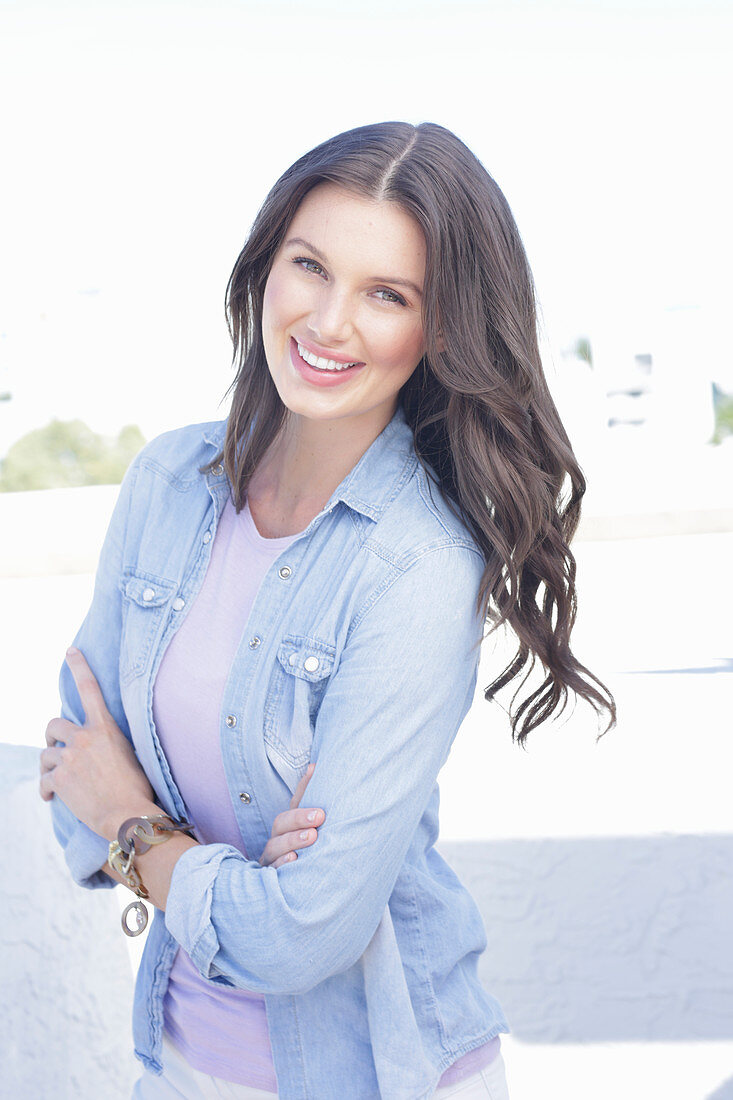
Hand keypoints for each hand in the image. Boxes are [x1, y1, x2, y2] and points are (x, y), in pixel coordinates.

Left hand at [39, 646, 156, 838]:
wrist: (126, 815)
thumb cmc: (136, 788)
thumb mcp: (130, 755)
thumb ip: (109, 743)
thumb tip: (98, 745)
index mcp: (105, 728)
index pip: (90, 688)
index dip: (80, 666)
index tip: (70, 651)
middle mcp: (84, 738)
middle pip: (53, 725)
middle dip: (52, 737)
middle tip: (57, 750)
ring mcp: (69, 758)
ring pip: (45, 755)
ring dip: (50, 767)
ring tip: (61, 783)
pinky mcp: (58, 779)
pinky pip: (44, 780)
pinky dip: (47, 790)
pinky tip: (53, 798)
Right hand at [259, 763, 324, 868]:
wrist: (296, 890)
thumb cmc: (305, 850)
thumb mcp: (310, 824)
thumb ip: (310, 797)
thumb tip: (315, 766)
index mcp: (288, 826)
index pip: (292, 806)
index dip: (304, 793)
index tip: (320, 790)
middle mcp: (277, 840)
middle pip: (280, 824)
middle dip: (299, 819)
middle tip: (320, 817)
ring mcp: (272, 860)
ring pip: (274, 847)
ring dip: (292, 841)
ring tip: (311, 837)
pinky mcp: (271, 878)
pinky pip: (272, 871)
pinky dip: (282, 864)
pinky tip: (294, 861)